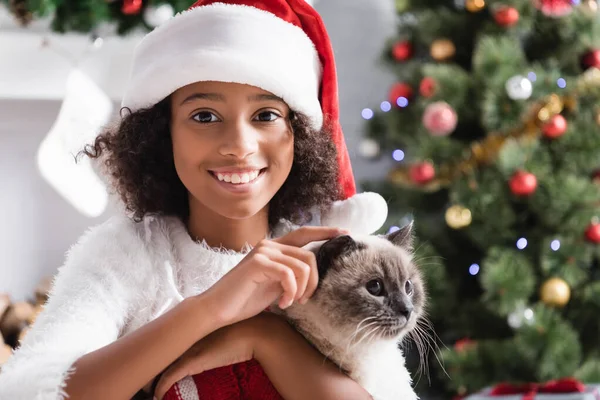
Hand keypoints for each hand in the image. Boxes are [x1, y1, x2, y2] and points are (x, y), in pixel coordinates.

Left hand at [153, 314, 271, 399]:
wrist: (253, 332)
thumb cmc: (243, 331)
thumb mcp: (224, 332)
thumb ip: (214, 336)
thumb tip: (214, 344)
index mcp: (192, 328)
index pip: (167, 341)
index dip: (157, 354)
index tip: (151, 364)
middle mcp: (187, 336)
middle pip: (159, 352)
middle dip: (148, 367)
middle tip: (142, 381)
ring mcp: (188, 348)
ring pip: (160, 365)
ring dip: (151, 379)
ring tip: (146, 390)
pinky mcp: (192, 361)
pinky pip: (169, 377)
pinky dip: (161, 387)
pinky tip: (157, 396)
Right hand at [202, 226, 346, 326]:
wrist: (218, 309)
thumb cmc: (245, 299)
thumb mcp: (275, 285)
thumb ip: (291, 274)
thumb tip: (312, 274)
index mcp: (274, 248)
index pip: (304, 234)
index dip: (325, 232)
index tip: (344, 233)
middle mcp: (270, 245)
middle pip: (309, 255)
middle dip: (314, 281)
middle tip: (305, 299)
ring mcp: (263, 252)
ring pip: (302, 266)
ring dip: (302, 289)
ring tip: (291, 302)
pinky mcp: (258, 263)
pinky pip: (288, 274)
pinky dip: (290, 292)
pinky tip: (282, 304)